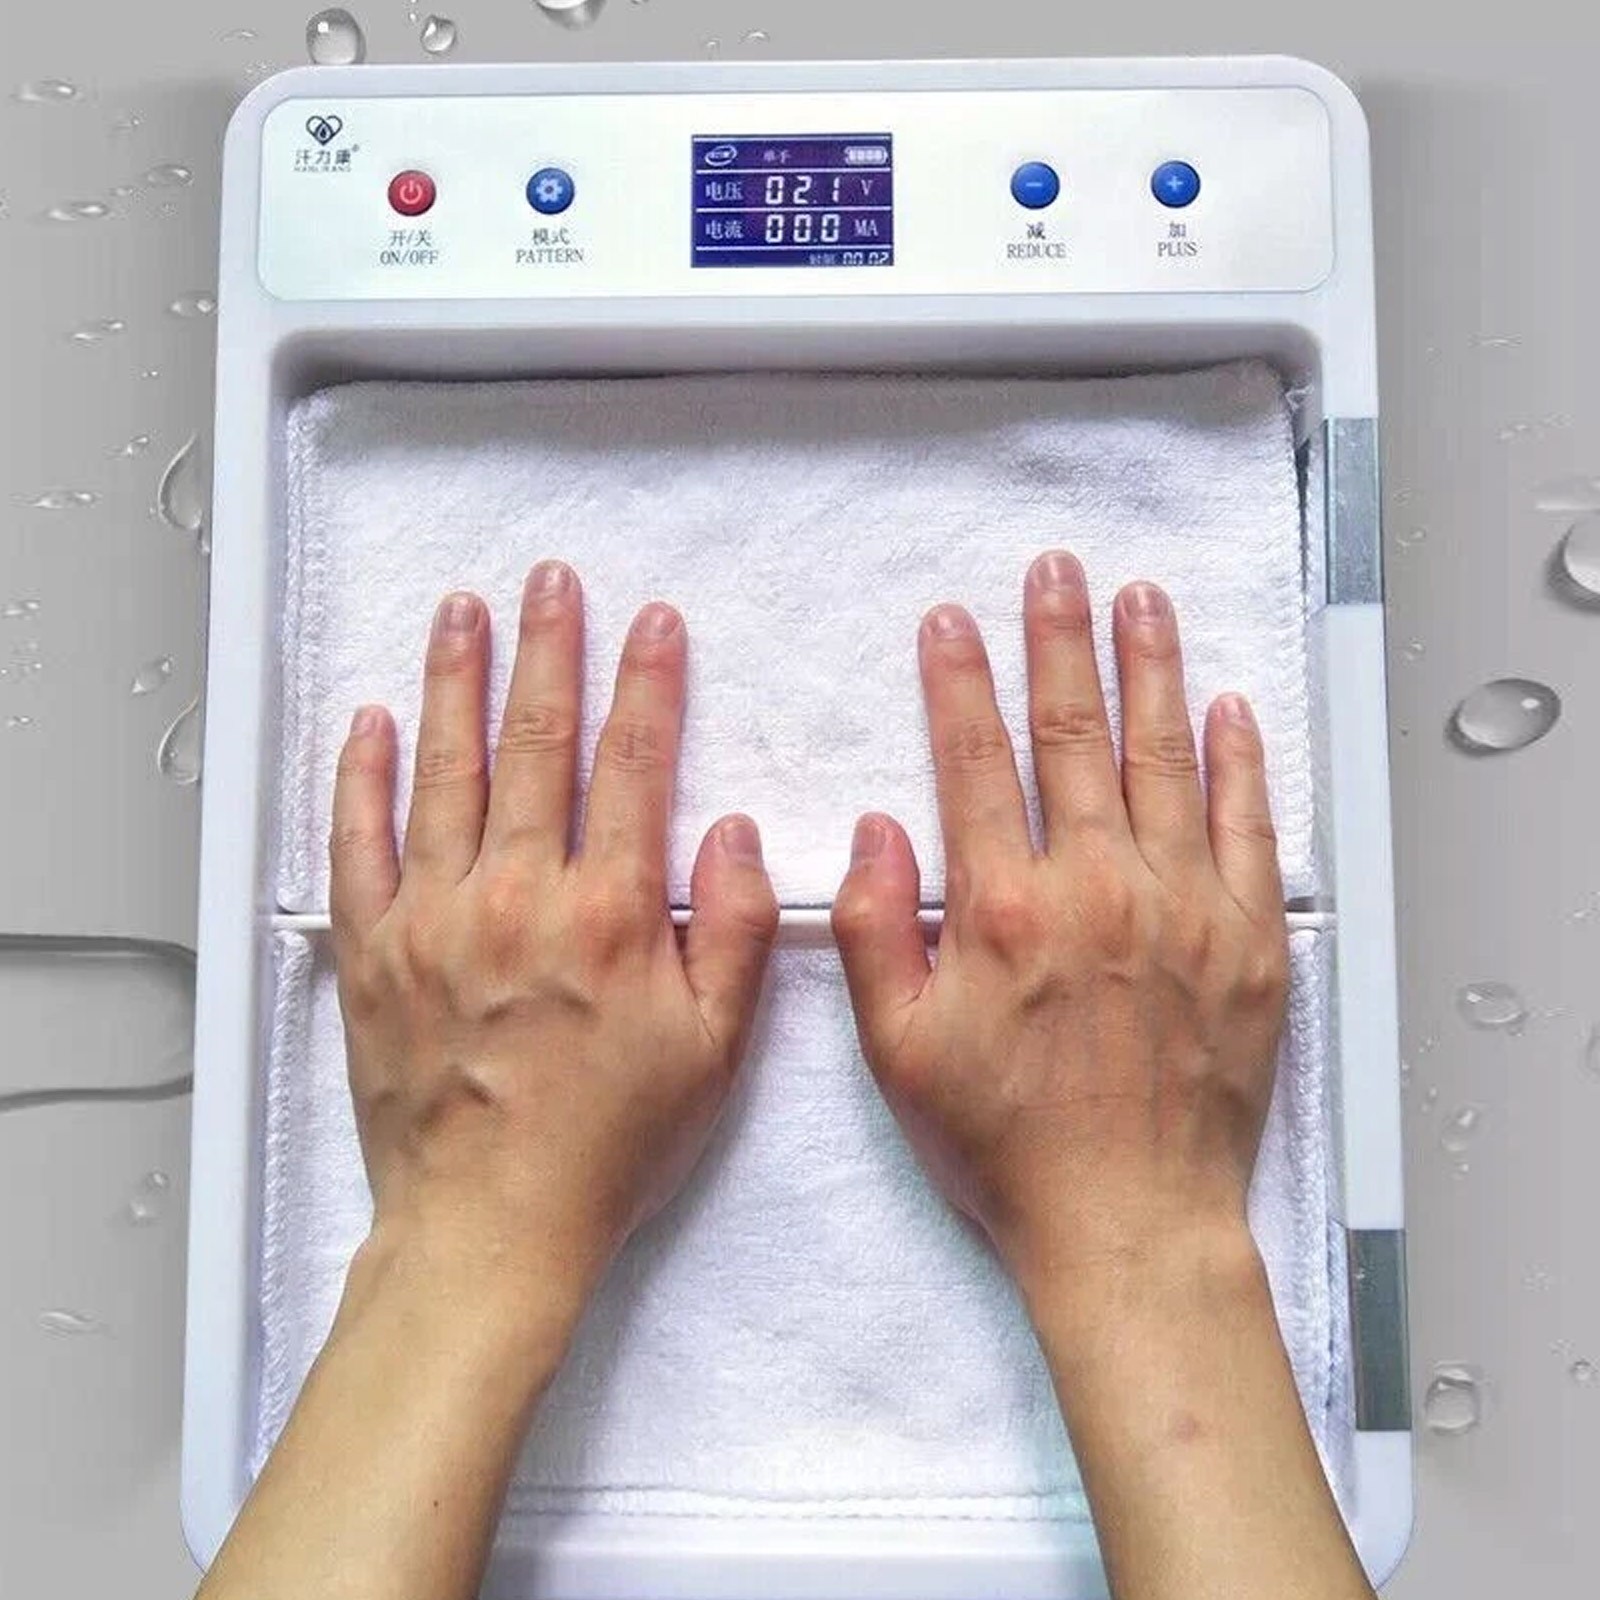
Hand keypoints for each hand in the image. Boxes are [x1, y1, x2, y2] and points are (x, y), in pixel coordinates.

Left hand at [330, 561, 778, 1330]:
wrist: (490, 1225)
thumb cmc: (606, 1145)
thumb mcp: (714, 1051)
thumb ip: (737, 933)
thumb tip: (734, 834)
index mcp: (610, 914)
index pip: (634, 766)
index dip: (649, 684)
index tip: (654, 624)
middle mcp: (516, 896)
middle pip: (535, 744)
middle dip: (549, 651)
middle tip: (552, 582)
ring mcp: (434, 917)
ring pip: (444, 770)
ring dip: (457, 682)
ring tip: (464, 612)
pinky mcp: (372, 950)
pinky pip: (357, 842)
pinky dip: (361, 776)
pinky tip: (372, 719)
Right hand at [832, 550, 1288, 1310]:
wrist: (1129, 1221)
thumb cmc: (1008, 1145)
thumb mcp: (897, 1050)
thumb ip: (870, 931)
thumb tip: (872, 833)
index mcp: (1005, 907)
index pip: (973, 759)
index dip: (957, 680)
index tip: (950, 620)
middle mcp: (1097, 887)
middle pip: (1073, 734)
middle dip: (1058, 641)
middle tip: (1056, 570)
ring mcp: (1182, 906)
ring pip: (1163, 757)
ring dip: (1148, 669)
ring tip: (1140, 600)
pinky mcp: (1248, 939)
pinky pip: (1246, 826)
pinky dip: (1237, 760)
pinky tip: (1227, 707)